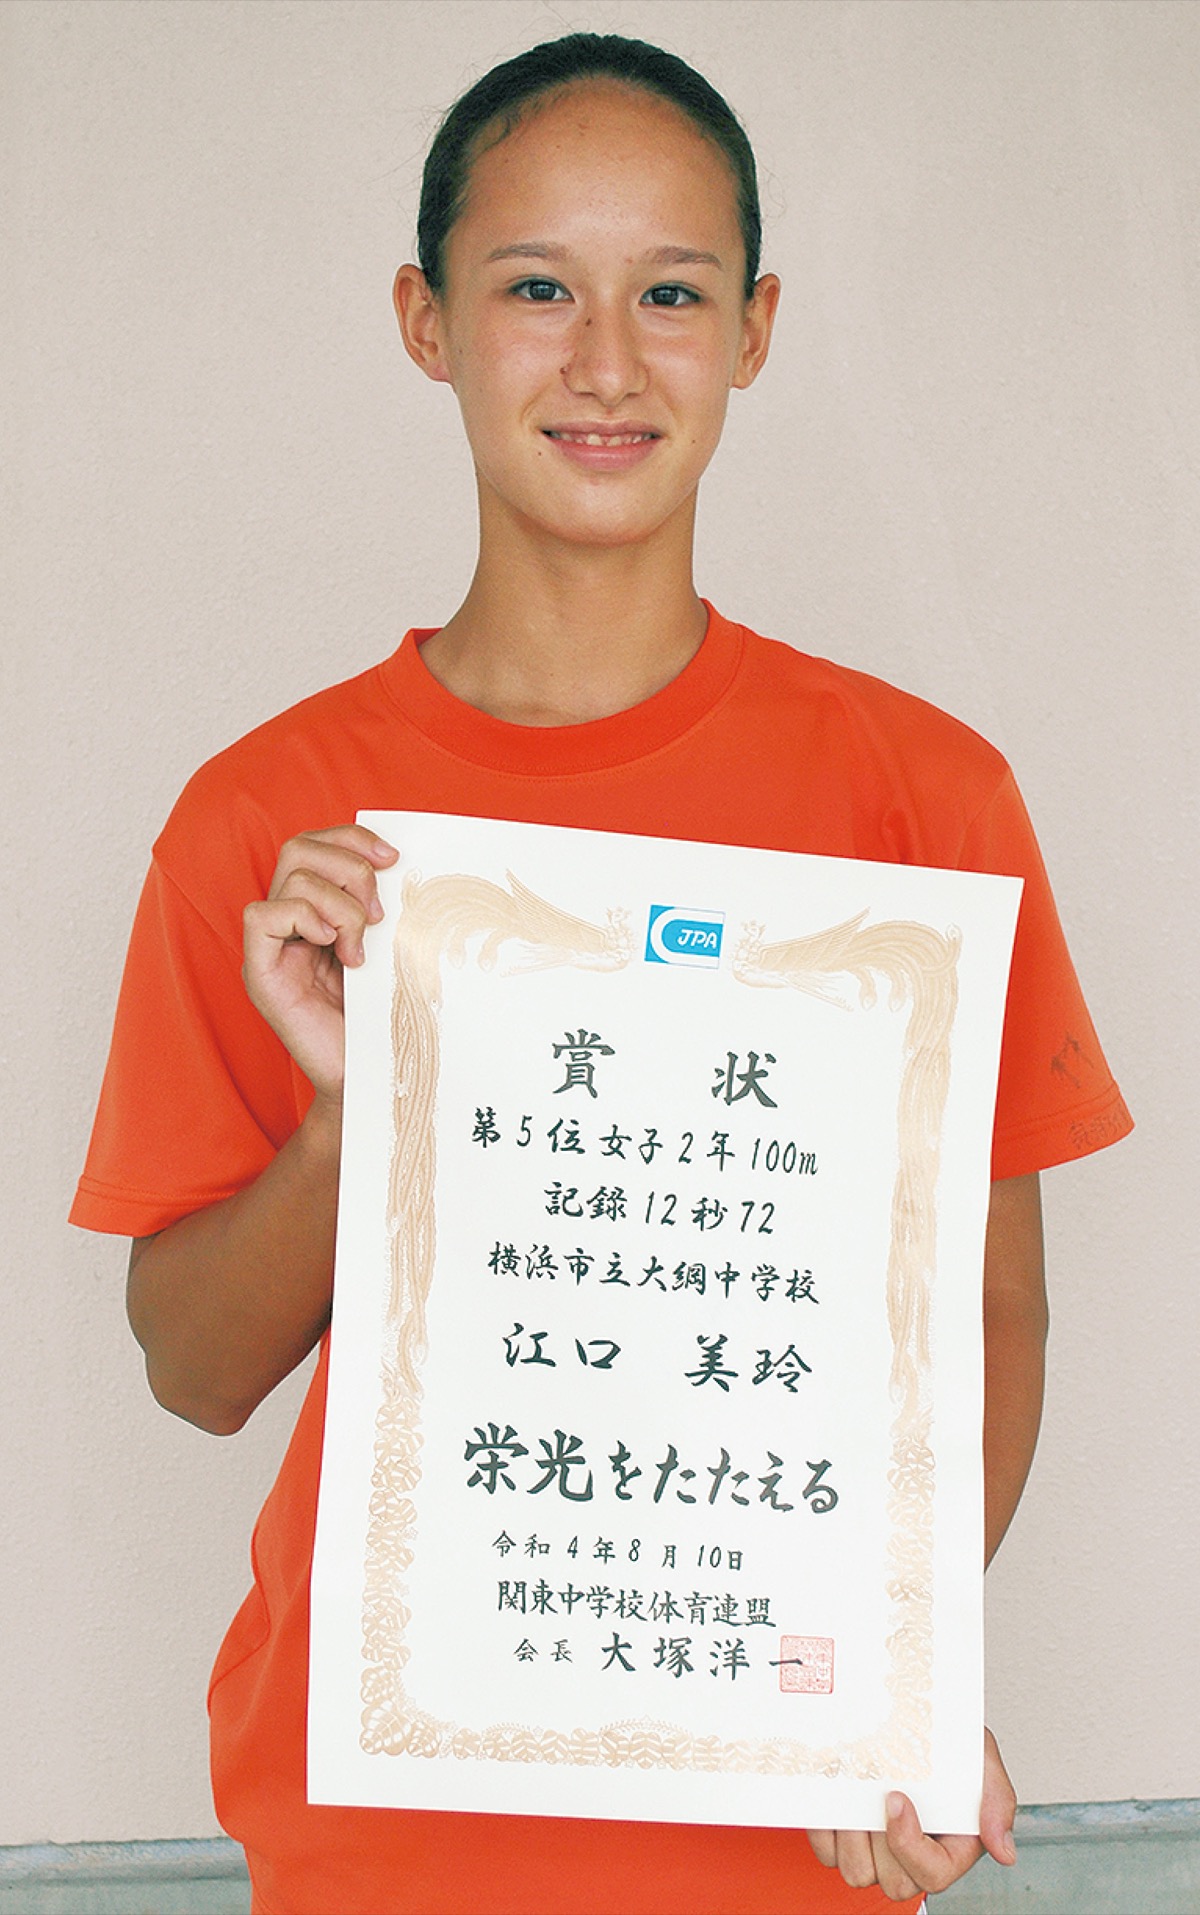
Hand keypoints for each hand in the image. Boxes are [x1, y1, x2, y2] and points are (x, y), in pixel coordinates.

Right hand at [242, 824, 397, 1105]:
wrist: (374, 1074)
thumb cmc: (384, 1014)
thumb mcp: (391, 946)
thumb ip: (382, 906)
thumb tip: (399, 861)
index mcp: (317, 909)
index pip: (318, 843)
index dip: (353, 839)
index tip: (394, 858)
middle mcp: (287, 922)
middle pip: (299, 848)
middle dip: (349, 866)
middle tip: (378, 913)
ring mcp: (270, 946)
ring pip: (292, 878)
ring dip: (340, 905)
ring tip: (359, 947)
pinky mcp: (260, 973)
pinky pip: (263, 914)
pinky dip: (305, 919)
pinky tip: (333, 950)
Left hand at [806, 1728, 1016, 1901]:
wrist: (909, 1716)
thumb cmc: (949, 1743)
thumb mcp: (982, 1759)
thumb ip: (997, 1801)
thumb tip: (1004, 1852)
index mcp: (950, 1849)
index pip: (933, 1874)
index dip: (909, 1845)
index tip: (897, 1798)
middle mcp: (911, 1856)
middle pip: (893, 1882)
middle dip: (879, 1840)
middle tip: (872, 1792)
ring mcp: (876, 1851)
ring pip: (856, 1872)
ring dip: (850, 1834)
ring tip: (851, 1790)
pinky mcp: (843, 1839)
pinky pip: (826, 1852)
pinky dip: (824, 1828)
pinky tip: (833, 1794)